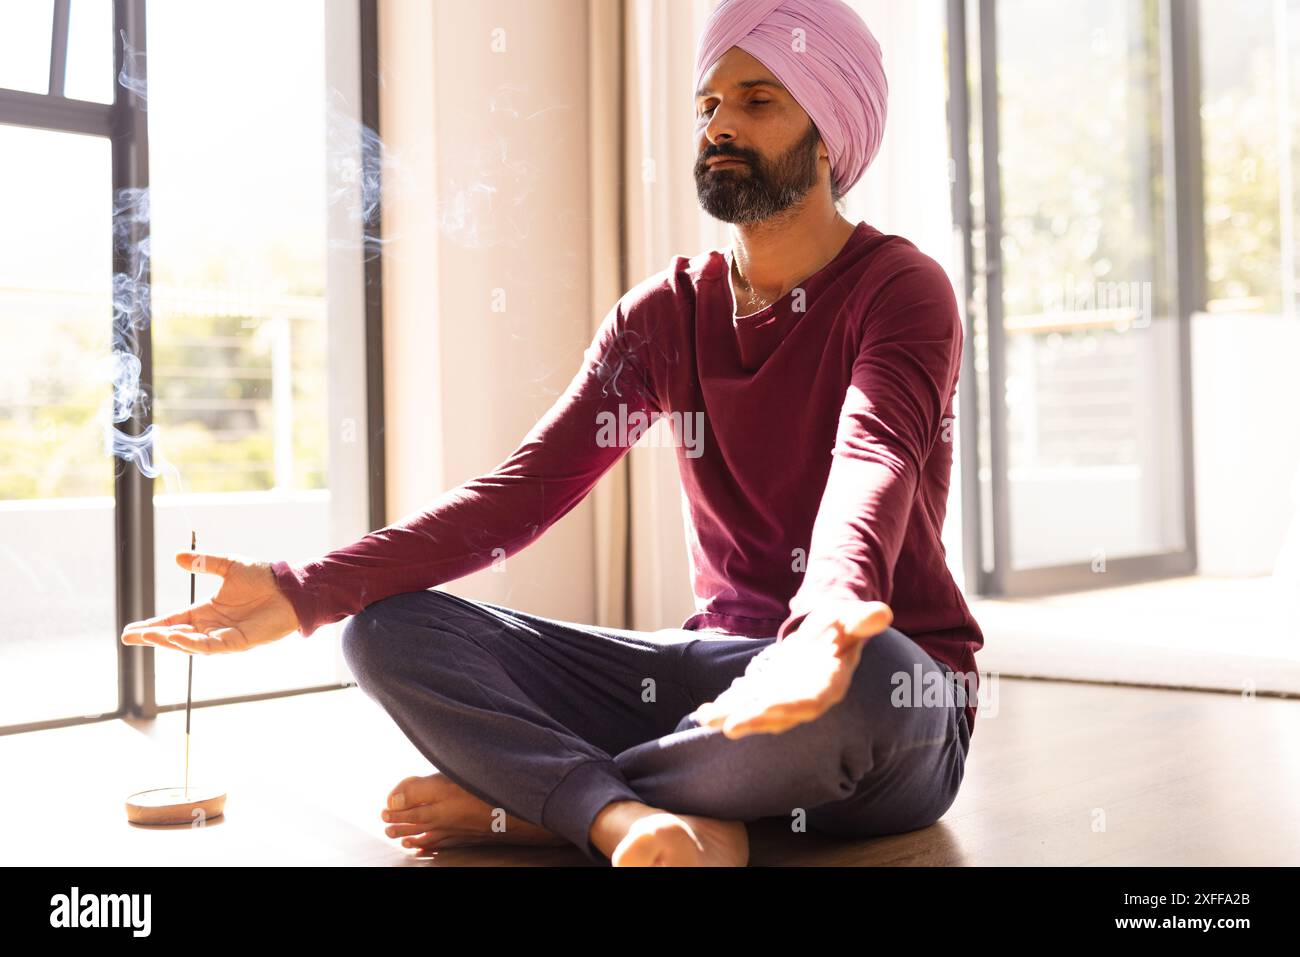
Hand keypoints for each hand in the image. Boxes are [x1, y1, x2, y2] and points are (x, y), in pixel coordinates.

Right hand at [120, 552, 301, 654]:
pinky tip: (177, 636)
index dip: (153, 626)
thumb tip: (176, 556)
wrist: (290, 587)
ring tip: (151, 635)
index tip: (130, 631)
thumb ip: (204, 562)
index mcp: (207, 611)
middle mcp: (212, 626)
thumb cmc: (262, 578)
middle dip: (153, 638)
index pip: (173, 621)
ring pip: (190, 644)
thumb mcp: (228, 566)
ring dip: (170, 641)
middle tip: (130, 637)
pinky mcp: (238, 643)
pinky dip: (192, 643)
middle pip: (176, 636)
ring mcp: (224, 636)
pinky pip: (210, 646)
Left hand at [689, 600, 892, 738]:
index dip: (789, 707)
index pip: (810, 701)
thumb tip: (881, 613)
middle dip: (755, 720)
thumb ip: (863, 620)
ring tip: (706, 719)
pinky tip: (704, 713)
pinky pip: (745, 704)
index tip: (767, 710)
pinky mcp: (768, 693)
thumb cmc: (841, 625)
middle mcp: (805, 698)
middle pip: (780, 714)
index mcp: (828, 684)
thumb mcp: (852, 618)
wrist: (829, 632)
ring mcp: (784, 697)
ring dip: (733, 717)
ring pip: (757, 713)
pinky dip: (726, 708)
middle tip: (730, 726)